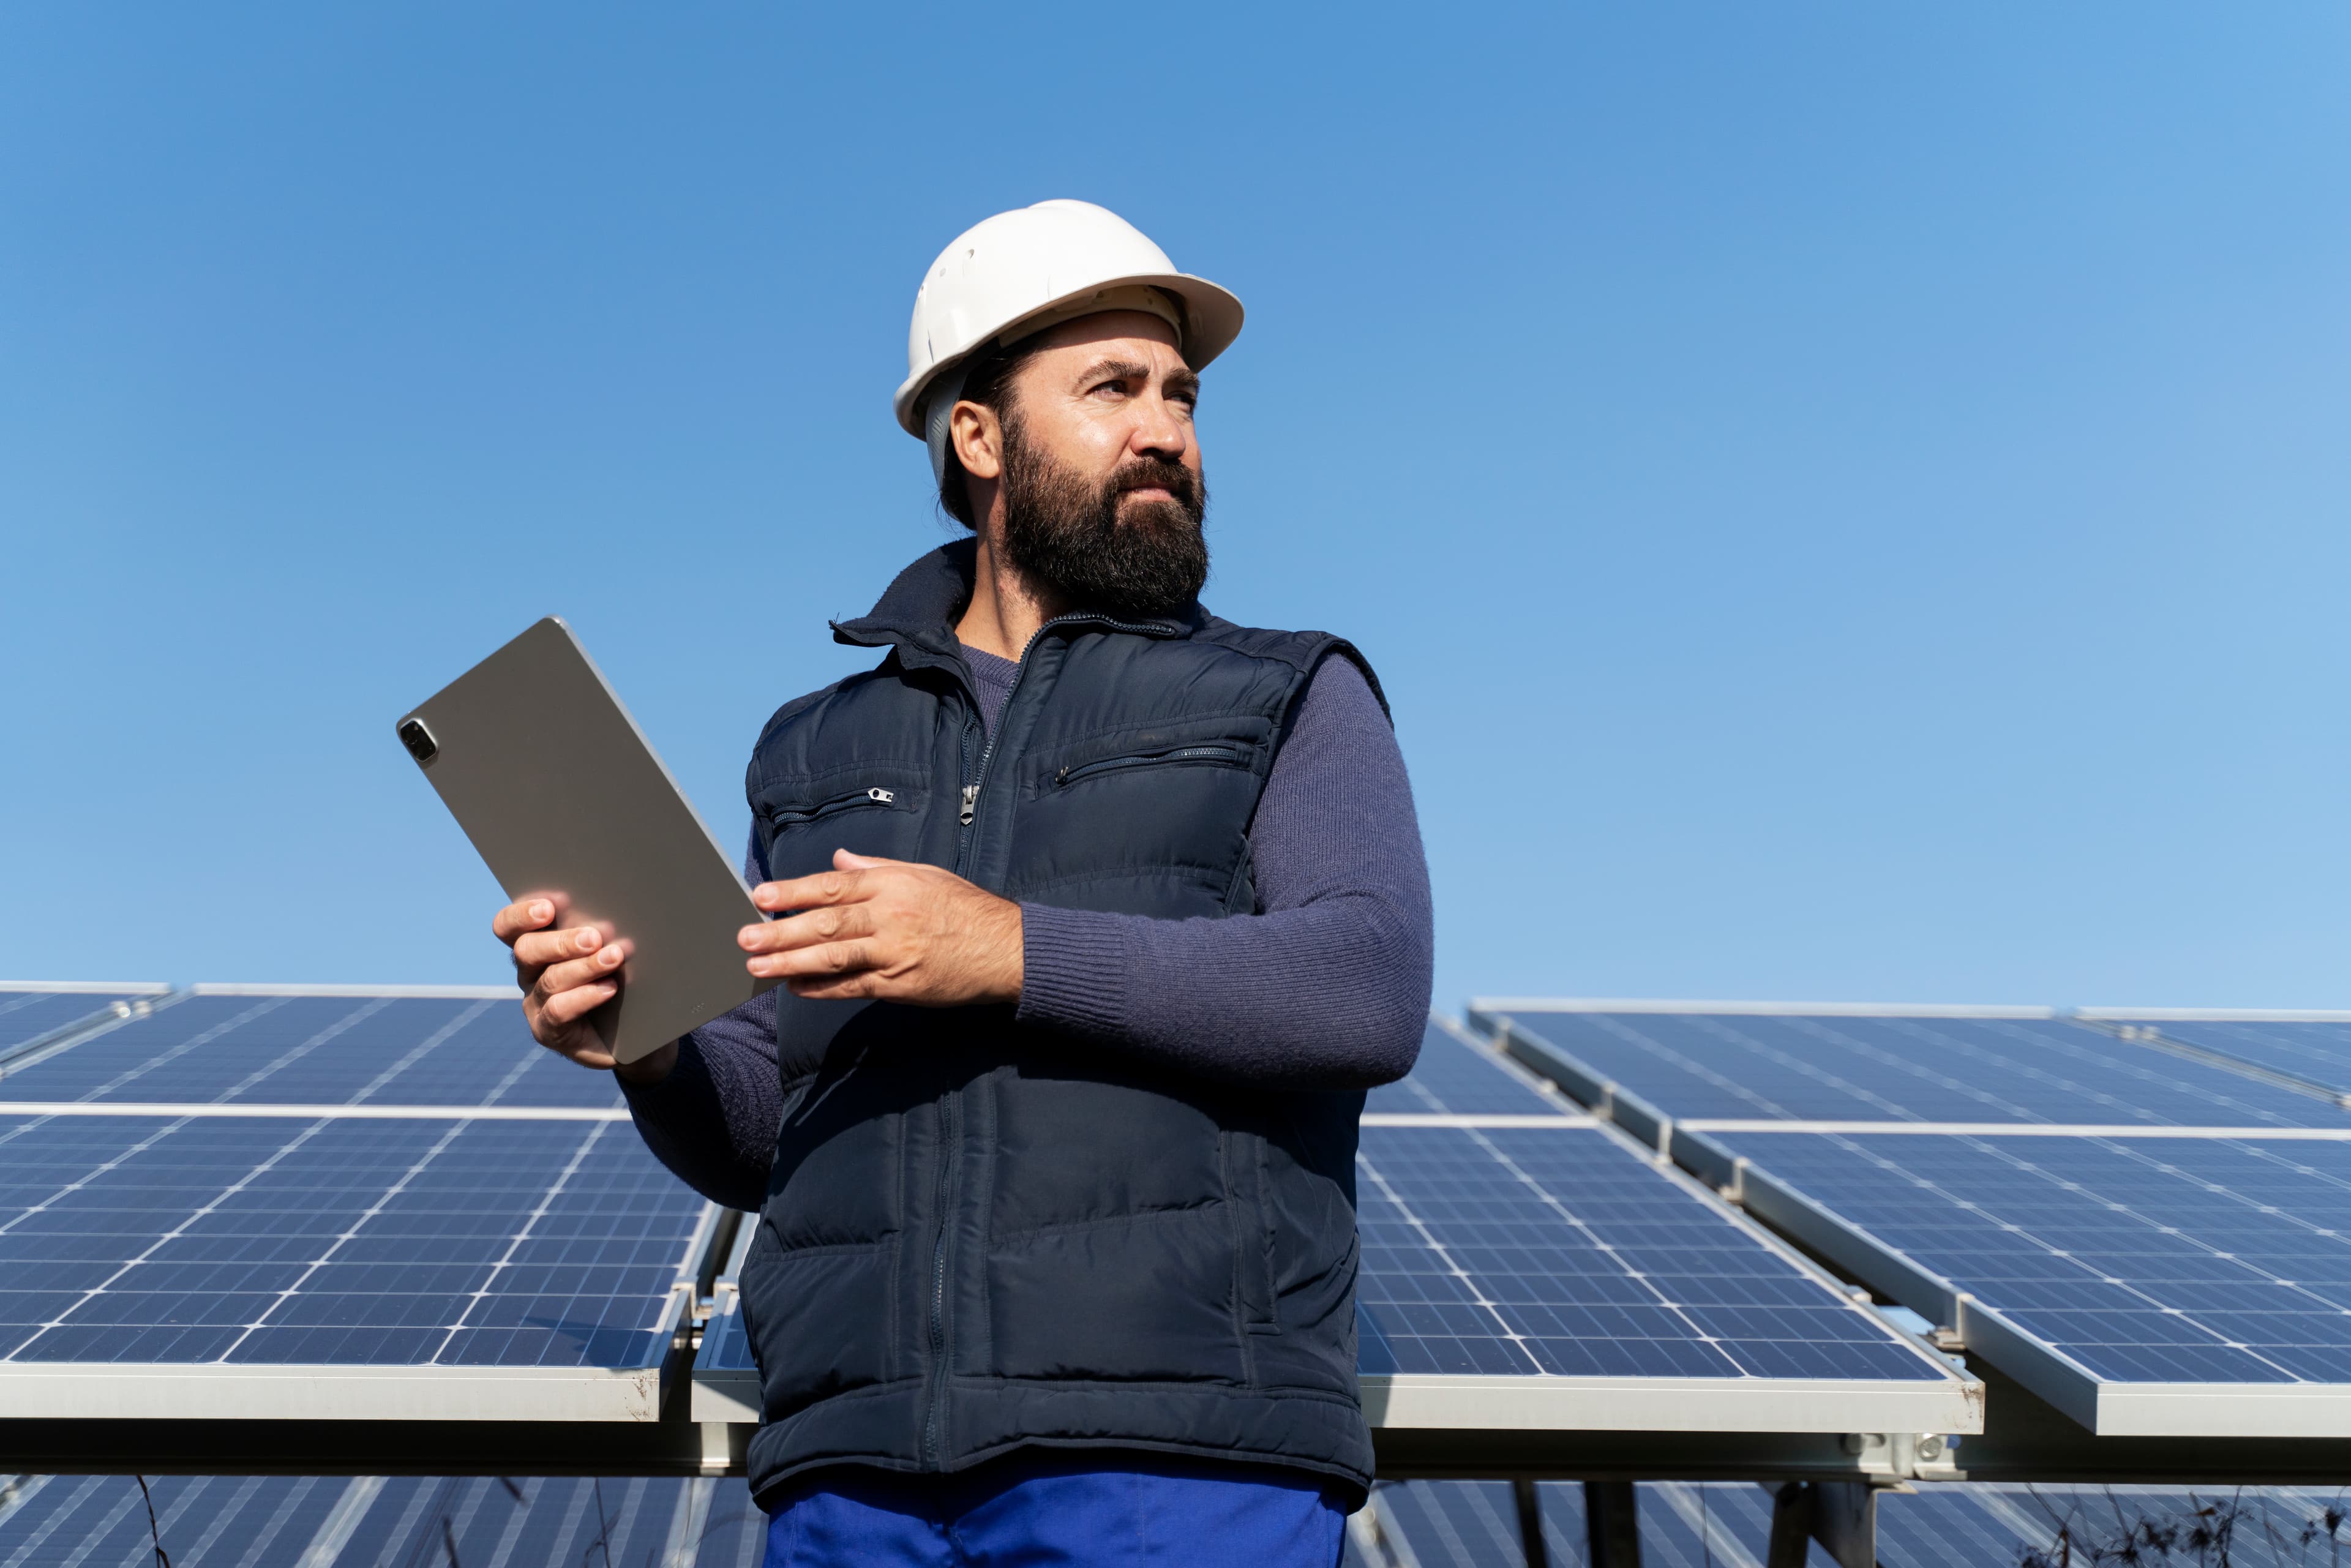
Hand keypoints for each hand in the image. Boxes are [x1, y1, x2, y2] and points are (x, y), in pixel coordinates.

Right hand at [491, 896, 675, 1082]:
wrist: (628, 1029)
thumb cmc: (619, 978)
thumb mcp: (605, 946)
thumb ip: (598, 929)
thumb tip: (612, 911)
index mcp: (536, 945)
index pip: (508, 926)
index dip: (520, 915)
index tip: (549, 907)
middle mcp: (530, 973)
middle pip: (526, 950)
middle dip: (561, 942)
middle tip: (593, 937)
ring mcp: (535, 1004)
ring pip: (550, 980)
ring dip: (584, 967)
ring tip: (613, 958)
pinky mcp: (548, 1031)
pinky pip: (558, 1011)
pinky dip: (585, 996)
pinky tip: (609, 988)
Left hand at [742, 849, 1022, 1005]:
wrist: (1006, 949)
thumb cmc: (966, 909)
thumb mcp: (924, 875)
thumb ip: (877, 869)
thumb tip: (839, 861)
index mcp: (893, 885)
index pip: (833, 886)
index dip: (794, 891)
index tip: (761, 895)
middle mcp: (891, 916)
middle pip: (827, 923)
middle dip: (782, 930)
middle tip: (746, 935)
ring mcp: (895, 952)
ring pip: (834, 956)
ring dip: (791, 962)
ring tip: (758, 964)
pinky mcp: (901, 985)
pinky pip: (853, 986)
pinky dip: (822, 988)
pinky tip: (796, 987)